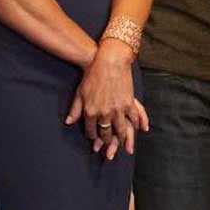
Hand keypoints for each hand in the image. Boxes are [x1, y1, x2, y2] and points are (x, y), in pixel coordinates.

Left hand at [65, 40, 147, 159]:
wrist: (109, 62)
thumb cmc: (93, 75)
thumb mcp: (80, 92)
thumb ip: (75, 109)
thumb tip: (68, 122)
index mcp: (90, 112)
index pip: (91, 130)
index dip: (92, 136)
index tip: (94, 139)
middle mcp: (104, 113)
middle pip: (106, 133)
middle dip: (107, 142)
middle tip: (108, 147)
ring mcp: (117, 110)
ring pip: (120, 130)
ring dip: (122, 139)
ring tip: (123, 144)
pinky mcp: (128, 103)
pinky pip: (134, 119)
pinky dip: (138, 125)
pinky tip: (140, 129)